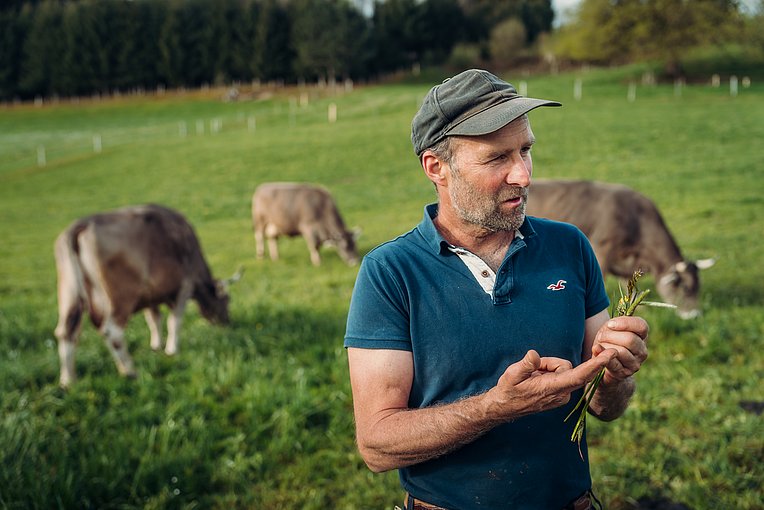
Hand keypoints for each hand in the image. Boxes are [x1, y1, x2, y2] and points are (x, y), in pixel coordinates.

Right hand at [486, 349, 616, 420]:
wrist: (505, 407)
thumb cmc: (508, 390)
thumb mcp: (511, 375)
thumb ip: (525, 365)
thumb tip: (535, 355)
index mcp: (552, 389)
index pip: (579, 376)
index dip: (596, 365)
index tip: (610, 355)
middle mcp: (561, 394)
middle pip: (568, 369)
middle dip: (551, 364)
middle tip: (533, 370)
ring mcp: (562, 396)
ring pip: (564, 370)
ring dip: (548, 367)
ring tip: (531, 376)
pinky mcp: (561, 394)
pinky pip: (561, 375)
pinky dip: (549, 373)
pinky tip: (536, 379)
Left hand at [592, 316, 648, 383]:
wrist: (604, 362)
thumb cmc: (609, 341)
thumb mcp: (612, 329)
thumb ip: (614, 324)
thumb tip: (611, 325)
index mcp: (642, 336)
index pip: (641, 326)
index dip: (625, 323)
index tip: (609, 324)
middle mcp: (642, 350)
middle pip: (630, 339)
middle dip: (610, 336)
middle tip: (601, 337)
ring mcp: (635, 363)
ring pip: (622, 352)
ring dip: (606, 346)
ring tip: (599, 345)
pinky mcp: (625, 373)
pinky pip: (614, 363)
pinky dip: (603, 356)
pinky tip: (596, 350)